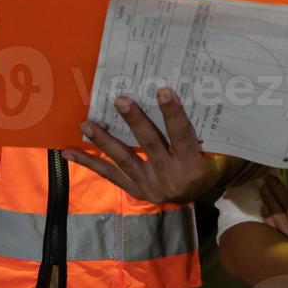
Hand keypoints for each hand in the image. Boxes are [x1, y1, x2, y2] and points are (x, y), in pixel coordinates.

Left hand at [64, 87, 219, 203]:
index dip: (173, 114)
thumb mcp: (216, 150)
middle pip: (150, 145)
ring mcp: (150, 186)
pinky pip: (111, 175)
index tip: (163, 90)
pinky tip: (70, 153)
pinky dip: (90, 163)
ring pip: (124, 160)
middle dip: (134, 121)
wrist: (202, 197)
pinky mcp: (136, 192)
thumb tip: (186, 95)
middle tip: (119, 100)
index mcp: (193, 165)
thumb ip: (202, 130)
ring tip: (85, 124)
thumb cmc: (211, 164)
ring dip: (104, 141)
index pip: (182, 135)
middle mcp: (170, 177)